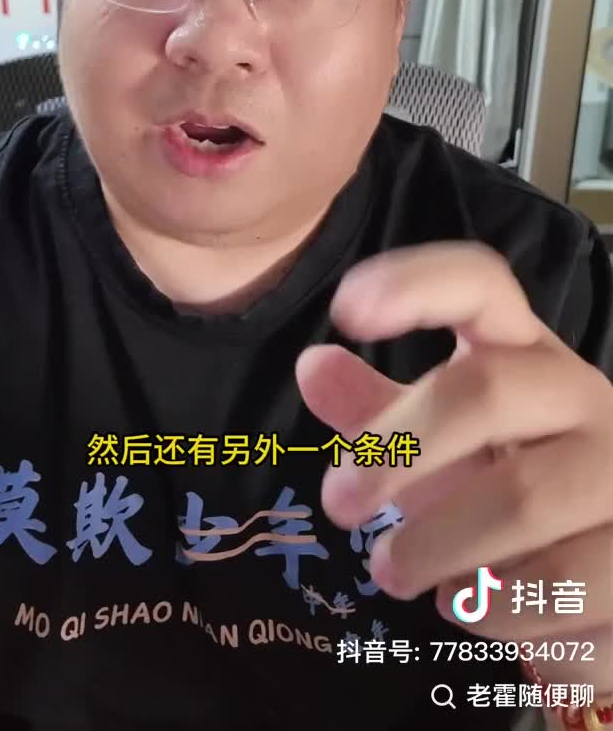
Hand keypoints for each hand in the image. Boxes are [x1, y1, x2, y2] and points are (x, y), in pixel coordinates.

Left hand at [295, 243, 612, 693]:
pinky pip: (562, 582)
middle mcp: (582, 395)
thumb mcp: (448, 447)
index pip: (481, 287)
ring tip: (393, 572)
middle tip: (338, 505)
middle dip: (397, 450)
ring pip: (521, 497)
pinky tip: (471, 608)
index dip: (417, 286)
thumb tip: (312, 367)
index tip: (346, 310)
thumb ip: (380, 412)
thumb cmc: (518, 488)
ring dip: (436, 545)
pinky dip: (497, 607)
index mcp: (526, 354)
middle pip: (485, 390)